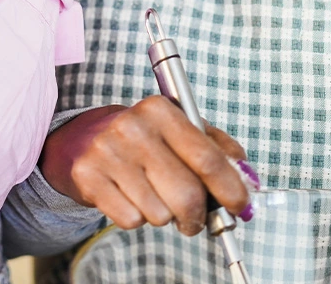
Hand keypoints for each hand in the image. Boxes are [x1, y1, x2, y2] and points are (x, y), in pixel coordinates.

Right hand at [39, 97, 250, 235]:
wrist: (82, 138)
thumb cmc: (142, 137)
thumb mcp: (179, 128)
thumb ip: (218, 149)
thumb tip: (248, 179)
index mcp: (160, 109)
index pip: (206, 157)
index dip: (230, 188)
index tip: (239, 205)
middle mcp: (132, 127)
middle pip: (186, 194)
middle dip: (196, 214)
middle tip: (192, 214)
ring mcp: (107, 151)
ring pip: (159, 214)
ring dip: (163, 215)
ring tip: (152, 194)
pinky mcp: (88, 176)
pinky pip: (131, 220)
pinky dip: (136, 217)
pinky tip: (129, 196)